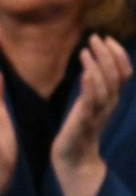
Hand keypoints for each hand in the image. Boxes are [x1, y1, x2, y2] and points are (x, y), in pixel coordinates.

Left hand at [52, 32, 129, 195]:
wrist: (73, 158)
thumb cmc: (78, 130)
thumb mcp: (89, 104)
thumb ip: (93, 87)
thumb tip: (92, 66)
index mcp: (111, 99)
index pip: (123, 72)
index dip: (118, 54)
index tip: (106, 38)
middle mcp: (109, 104)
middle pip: (117, 74)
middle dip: (108, 53)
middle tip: (95, 37)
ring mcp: (99, 113)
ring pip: (107, 85)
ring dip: (98, 65)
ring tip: (86, 49)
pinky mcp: (85, 121)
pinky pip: (92, 101)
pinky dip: (91, 85)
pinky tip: (85, 72)